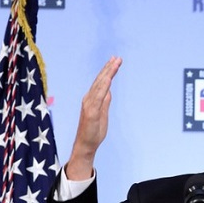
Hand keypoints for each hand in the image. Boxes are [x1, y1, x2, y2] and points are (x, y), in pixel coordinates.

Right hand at [65, 56, 122, 179]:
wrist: (86, 145)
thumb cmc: (94, 131)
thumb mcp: (103, 114)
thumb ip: (105, 102)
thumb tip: (109, 90)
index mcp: (92, 99)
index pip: (101, 82)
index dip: (108, 71)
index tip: (115, 61)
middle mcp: (89, 99)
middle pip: (100, 80)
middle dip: (109, 68)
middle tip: (117, 57)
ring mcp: (89, 104)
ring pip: (99, 85)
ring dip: (107, 73)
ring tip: (115, 63)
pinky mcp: (91, 112)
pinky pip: (98, 97)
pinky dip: (103, 87)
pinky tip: (109, 79)